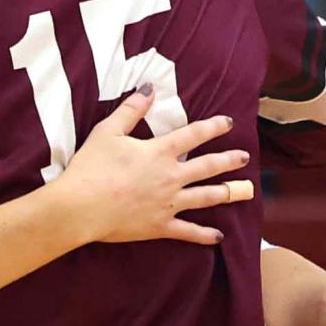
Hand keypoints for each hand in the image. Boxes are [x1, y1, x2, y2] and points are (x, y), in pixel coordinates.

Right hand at [56, 87, 253, 246]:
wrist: (81, 207)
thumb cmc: (91, 167)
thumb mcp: (107, 132)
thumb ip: (130, 110)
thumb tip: (149, 89)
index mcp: (159, 152)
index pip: (193, 135)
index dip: (212, 127)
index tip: (228, 123)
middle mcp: (171, 177)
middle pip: (207, 167)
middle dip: (228, 161)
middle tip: (244, 157)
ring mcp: (168, 203)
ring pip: (205, 197)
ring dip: (228, 193)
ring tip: (244, 191)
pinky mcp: (160, 226)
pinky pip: (188, 231)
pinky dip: (204, 235)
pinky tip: (218, 236)